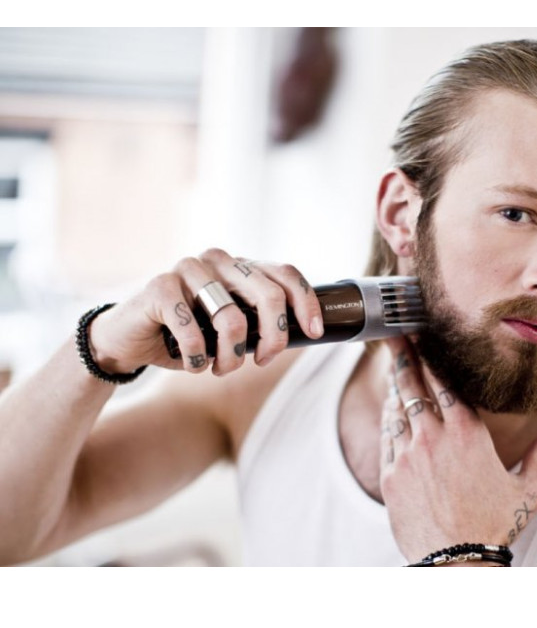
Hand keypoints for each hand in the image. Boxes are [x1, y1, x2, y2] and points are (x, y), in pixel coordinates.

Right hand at [88, 249, 323, 375]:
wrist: (130, 340)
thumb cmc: (188, 336)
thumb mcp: (232, 329)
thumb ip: (260, 323)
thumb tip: (306, 335)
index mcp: (240, 266)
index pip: (285, 274)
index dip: (306, 303)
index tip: (314, 333)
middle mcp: (218, 260)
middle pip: (268, 295)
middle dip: (274, 338)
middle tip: (262, 361)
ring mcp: (188, 268)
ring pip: (231, 317)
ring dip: (231, 356)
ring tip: (219, 367)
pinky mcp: (160, 286)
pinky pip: (193, 330)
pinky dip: (198, 358)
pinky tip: (193, 363)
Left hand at [380, 337, 536, 564]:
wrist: (456, 564)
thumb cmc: (495, 527)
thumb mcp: (528, 491)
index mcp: (468, 432)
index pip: (445, 382)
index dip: (432, 358)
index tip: (424, 338)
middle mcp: (434, 435)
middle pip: (414, 384)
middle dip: (405, 356)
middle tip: (396, 335)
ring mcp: (408, 453)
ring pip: (397, 408)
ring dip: (396, 386)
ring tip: (393, 366)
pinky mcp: (390, 473)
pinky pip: (386, 436)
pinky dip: (388, 418)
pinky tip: (390, 408)